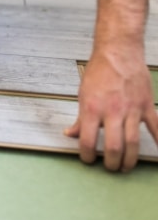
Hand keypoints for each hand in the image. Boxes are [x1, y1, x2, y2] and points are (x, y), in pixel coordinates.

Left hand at [64, 48, 157, 171]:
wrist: (118, 52)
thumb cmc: (99, 72)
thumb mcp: (82, 94)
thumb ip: (79, 117)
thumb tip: (70, 133)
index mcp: (91, 109)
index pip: (87, 140)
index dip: (86, 155)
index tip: (88, 160)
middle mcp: (112, 111)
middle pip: (113, 147)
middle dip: (111, 163)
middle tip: (110, 167)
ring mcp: (131, 109)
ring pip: (133, 143)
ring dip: (130, 159)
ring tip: (126, 167)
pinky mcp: (146, 105)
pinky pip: (156, 127)